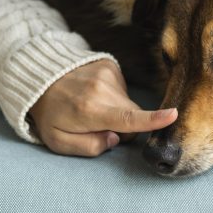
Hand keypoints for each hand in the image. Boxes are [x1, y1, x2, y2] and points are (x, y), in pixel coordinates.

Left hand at [28, 59, 177, 156]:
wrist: (39, 80)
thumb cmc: (50, 115)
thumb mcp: (59, 142)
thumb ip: (89, 148)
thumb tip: (116, 139)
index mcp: (90, 110)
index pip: (127, 118)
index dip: (152, 120)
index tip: (174, 115)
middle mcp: (101, 88)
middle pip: (132, 116)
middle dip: (121, 127)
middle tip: (95, 126)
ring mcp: (106, 73)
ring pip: (128, 103)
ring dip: (115, 110)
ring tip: (89, 107)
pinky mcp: (109, 65)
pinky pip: (122, 90)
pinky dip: (112, 96)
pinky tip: (92, 94)